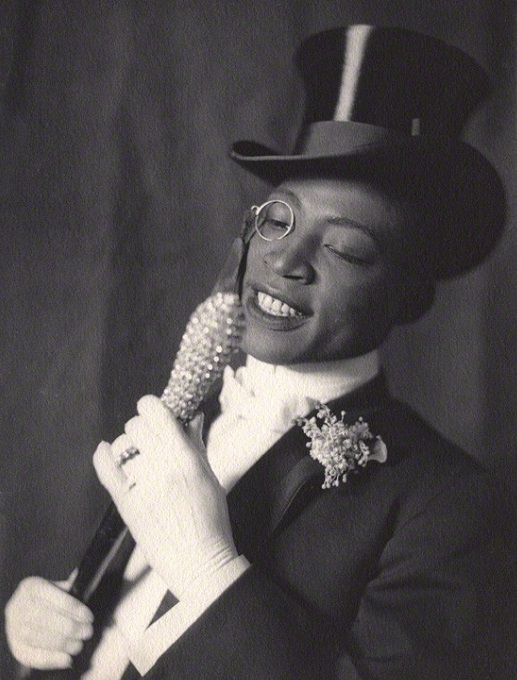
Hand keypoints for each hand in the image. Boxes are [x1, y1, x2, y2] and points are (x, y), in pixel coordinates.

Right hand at [5, 573, 93, 669]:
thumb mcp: (55, 587)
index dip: (74, 609)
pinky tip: (66, 659)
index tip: (89, 617)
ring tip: (78, 645)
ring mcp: (13, 627)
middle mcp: (18, 606)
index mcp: (31, 586)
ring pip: (38, 638)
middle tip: (87, 632)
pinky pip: (31, 656)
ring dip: (62, 644)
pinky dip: (51, 659)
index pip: (55, 598)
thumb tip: (85, 589)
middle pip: (45, 619)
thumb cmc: (45, 598)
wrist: (22, 610)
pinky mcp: (14, 646)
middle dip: (70, 627)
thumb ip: (69, 590)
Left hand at [93, 395, 237, 597]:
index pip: (157, 414)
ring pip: (120, 445)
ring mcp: (141, 487)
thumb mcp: (210, 476)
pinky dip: (103, 456)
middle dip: (141, 427)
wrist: (199, 562)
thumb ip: (196, 443)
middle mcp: (162, 469)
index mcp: (186, 459)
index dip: (152, 406)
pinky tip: (107, 453)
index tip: (154, 411)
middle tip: (148, 437)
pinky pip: (105, 469)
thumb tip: (192, 416)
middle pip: (136, 426)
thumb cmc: (210, 519)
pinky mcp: (126, 504)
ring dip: (127, 445)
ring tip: (136, 455)